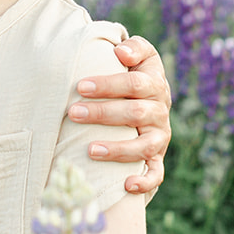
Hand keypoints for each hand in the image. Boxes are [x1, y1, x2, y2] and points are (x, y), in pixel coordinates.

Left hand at [70, 36, 171, 199]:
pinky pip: (156, 173)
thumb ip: (133, 48)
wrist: (150, 100)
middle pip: (135, 113)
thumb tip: (121, 53)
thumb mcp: (139, 56)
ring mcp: (160, 137)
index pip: (135, 83)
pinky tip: (126, 185)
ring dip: (117, 149)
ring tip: (89, 149)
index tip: (81, 85)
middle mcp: (160, 111)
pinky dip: (144, 181)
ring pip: (144, 146)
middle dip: (103, 113)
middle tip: (74, 113)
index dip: (109, 84)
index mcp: (155, 84)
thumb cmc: (133, 74)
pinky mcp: (157, 159)